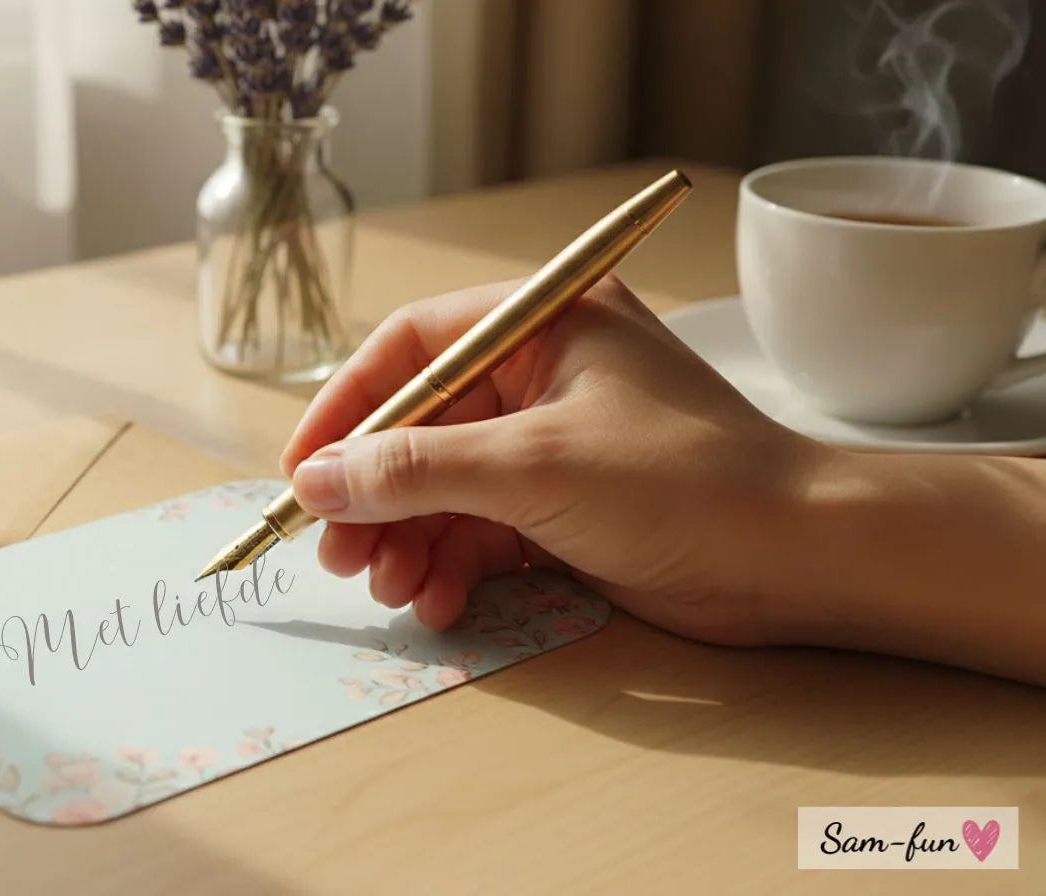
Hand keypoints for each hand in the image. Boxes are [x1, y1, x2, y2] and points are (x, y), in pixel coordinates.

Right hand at [280, 275, 832, 645]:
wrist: (797, 560)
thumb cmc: (679, 480)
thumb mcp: (531, 466)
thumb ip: (415, 469)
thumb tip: (315, 479)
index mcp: (540, 324)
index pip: (411, 348)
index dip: (348, 407)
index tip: (303, 470)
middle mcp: (540, 375)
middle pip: (419, 427)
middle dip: (375, 495)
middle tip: (337, 554)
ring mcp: (550, 445)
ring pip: (444, 488)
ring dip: (408, 541)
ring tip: (391, 590)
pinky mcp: (563, 508)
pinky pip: (480, 530)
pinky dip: (451, 567)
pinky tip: (437, 603)